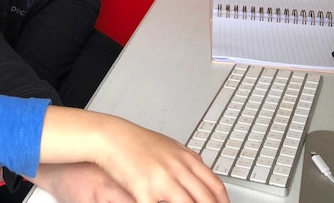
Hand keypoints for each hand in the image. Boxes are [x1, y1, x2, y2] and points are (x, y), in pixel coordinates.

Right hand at [40, 108, 227, 202]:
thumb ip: (186, 158)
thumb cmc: (136, 141)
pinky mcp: (144, 190)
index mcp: (186, 159)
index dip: (222, 202)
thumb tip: (201, 167)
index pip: (215, 186)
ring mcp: (162, 180)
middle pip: (205, 199)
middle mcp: (178, 169)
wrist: (110, 136)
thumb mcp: (168, 145)